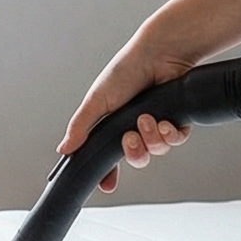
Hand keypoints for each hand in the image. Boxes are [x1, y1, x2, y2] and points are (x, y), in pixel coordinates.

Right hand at [60, 36, 202, 193]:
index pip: (108, 157)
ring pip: (156, 150)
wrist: (158, 55)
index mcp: (113, 125)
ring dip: (151, 138)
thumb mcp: (96, 102)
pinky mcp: (177, 120)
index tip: (107, 185)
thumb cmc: (125, 72)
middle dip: (133, 152)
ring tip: (147, 118)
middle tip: (129, 137)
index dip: (107, 173)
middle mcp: (135, 127)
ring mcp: (156, 124)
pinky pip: (175, 141)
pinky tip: (164, 122)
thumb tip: (64, 149)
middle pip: (136, 157)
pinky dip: (169, 135)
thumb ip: (81, 127)